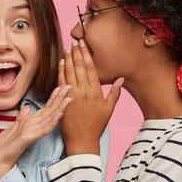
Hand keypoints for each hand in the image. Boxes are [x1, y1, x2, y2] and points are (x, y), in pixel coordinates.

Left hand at [0, 85, 73, 181]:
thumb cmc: (6, 144)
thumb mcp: (14, 125)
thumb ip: (22, 116)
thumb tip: (27, 106)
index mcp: (32, 123)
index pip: (46, 108)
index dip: (54, 97)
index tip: (61, 86)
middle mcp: (35, 126)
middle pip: (51, 110)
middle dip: (60, 98)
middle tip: (70, 86)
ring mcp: (34, 132)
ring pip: (50, 118)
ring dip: (60, 107)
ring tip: (68, 98)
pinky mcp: (30, 138)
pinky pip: (44, 128)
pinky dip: (52, 121)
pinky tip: (59, 114)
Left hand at [58, 39, 123, 155]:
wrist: (82, 140)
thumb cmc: (96, 126)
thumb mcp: (109, 109)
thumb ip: (114, 93)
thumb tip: (121, 78)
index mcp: (96, 92)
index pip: (90, 68)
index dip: (86, 54)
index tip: (84, 45)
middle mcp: (84, 91)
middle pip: (79, 67)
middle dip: (76, 53)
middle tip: (75, 41)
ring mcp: (73, 96)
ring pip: (69, 73)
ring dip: (68, 59)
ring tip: (67, 48)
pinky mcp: (63, 101)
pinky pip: (61, 82)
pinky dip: (60, 71)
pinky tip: (60, 63)